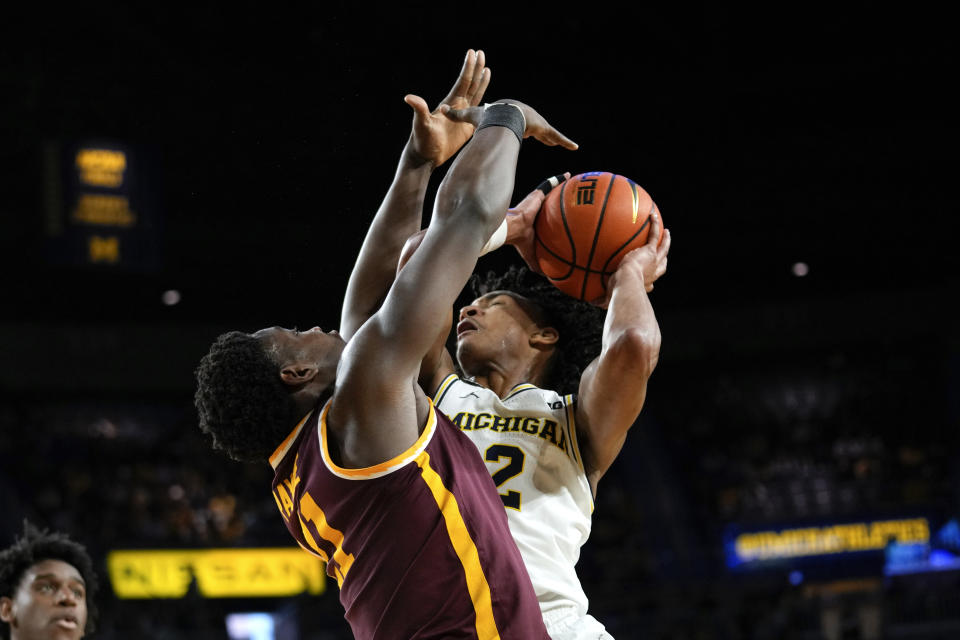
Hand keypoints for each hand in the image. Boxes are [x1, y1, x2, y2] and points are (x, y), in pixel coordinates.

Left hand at [404, 49, 490, 167]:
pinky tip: (488, 98)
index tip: (473, 53)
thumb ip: (419, 110)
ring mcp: (462, 115)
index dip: (468, 68)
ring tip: (487, 68)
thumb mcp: (421, 124)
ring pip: (475, 95)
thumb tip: (408, 98)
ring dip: (481, 82)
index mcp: (449, 103)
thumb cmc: (422, 140)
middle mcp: (456, 106)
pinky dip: (483, 102)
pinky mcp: (466, 126)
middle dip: (475, 68)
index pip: (462, 82)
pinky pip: (477, 111)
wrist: (426, 156)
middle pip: (470, 84)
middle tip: (481, 52)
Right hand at [441, 99, 577, 149]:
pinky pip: (557, 136)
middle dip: (540, 132)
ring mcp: (537, 124)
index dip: (522, 128)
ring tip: (565, 145)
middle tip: (544, 137)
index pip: (518, 123)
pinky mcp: (544, 129)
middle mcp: (527, 120)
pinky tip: (575, 147)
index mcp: (512, 117)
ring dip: (555, 139)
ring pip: (548, 133)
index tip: (526, 131)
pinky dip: (565, 141)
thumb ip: (458, 116)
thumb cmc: (487, 115)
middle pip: (535, 128)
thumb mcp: (471, 116)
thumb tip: (442, 111)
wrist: (501, 114)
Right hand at [505, 173, 569, 273]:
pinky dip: (558, 179)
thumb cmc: (521, 242)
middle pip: (550, 202)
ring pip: (550, 191)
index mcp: (536, 223)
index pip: (547, 218)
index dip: (555, 217)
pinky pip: (549, 184)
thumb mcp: (531, 256)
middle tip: (573, 198)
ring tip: (573, 183)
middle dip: (559, 198)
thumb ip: (538, 265)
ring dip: (560, 186)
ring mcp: (536, 201)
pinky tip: (567, 175)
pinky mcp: (537, 194)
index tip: (565, 218)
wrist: (513, 228)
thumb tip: (547, 278)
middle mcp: (536, 210)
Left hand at [591, 212, 670, 306]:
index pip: (651, 282)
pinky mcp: (650, 251)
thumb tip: (591, 303)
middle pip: (663, 265)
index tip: (650, 280)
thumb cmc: (618, 293)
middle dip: (664, 258)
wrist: (626, 283)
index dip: (651, 279)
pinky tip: (652, 215)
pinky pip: (654, 235)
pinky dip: (655, 225)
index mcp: (645, 284)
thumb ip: (602, 300)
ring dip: (666, 240)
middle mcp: (652, 274)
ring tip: (666, 232)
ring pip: (663, 248)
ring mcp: (653, 261)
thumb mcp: (610, 297)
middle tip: (664, 251)